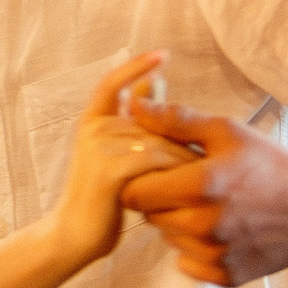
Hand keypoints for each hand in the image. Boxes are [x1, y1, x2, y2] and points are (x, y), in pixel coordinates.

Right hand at [53, 53, 188, 263]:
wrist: (75, 233)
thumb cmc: (103, 194)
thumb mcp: (116, 152)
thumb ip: (135, 121)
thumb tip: (156, 82)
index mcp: (93, 120)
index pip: (114, 82)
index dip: (137, 65)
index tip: (164, 53)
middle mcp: (94, 129)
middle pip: (151, 119)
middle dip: (183, 136)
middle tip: (211, 153)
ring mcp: (99, 149)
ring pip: (157, 140)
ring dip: (185, 156)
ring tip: (207, 172)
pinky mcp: (109, 173)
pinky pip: (154, 162)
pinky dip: (176, 171)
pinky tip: (191, 185)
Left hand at [120, 100, 287, 286]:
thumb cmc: (270, 164)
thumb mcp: (227, 131)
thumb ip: (175, 121)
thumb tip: (134, 104)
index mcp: (201, 185)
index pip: (135, 193)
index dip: (141, 180)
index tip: (158, 173)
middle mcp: (205, 225)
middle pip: (150, 216)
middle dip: (161, 200)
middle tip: (188, 187)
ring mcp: (215, 254)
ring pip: (168, 238)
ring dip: (178, 223)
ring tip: (207, 206)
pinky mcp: (225, 275)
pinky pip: (187, 262)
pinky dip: (195, 248)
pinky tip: (218, 230)